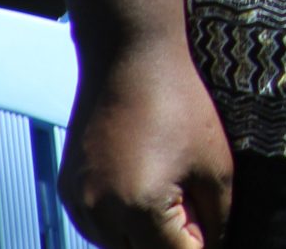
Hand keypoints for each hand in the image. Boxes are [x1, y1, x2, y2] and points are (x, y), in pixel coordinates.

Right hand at [60, 38, 234, 247]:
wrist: (132, 55)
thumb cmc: (183, 104)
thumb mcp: (216, 164)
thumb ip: (217, 220)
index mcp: (140, 208)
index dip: (202, 248)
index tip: (214, 230)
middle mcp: (100, 212)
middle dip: (172, 244)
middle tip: (197, 215)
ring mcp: (78, 202)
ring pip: (117, 248)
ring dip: (144, 240)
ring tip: (172, 196)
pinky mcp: (67, 190)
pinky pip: (97, 228)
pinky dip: (122, 225)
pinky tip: (145, 194)